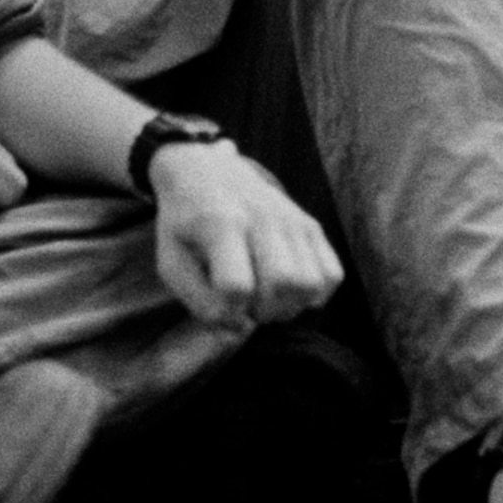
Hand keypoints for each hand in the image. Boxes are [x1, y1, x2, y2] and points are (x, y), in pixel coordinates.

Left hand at [147, 143, 342, 333]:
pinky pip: (332, 274)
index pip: (237, 285)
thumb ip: (198, 301)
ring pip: (311, 283)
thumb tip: (239, 328)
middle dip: (264, 311)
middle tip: (246, 309)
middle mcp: (264, 218)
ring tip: (268, 302)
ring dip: (290, 307)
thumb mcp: (171, 261)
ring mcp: (294, 220)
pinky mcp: (311, 225)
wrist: (205, 173)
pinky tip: (289, 292)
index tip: (218, 308)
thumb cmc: (183, 226)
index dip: (228, 310)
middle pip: (284, 283)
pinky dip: (315, 295)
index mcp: (221, 224)